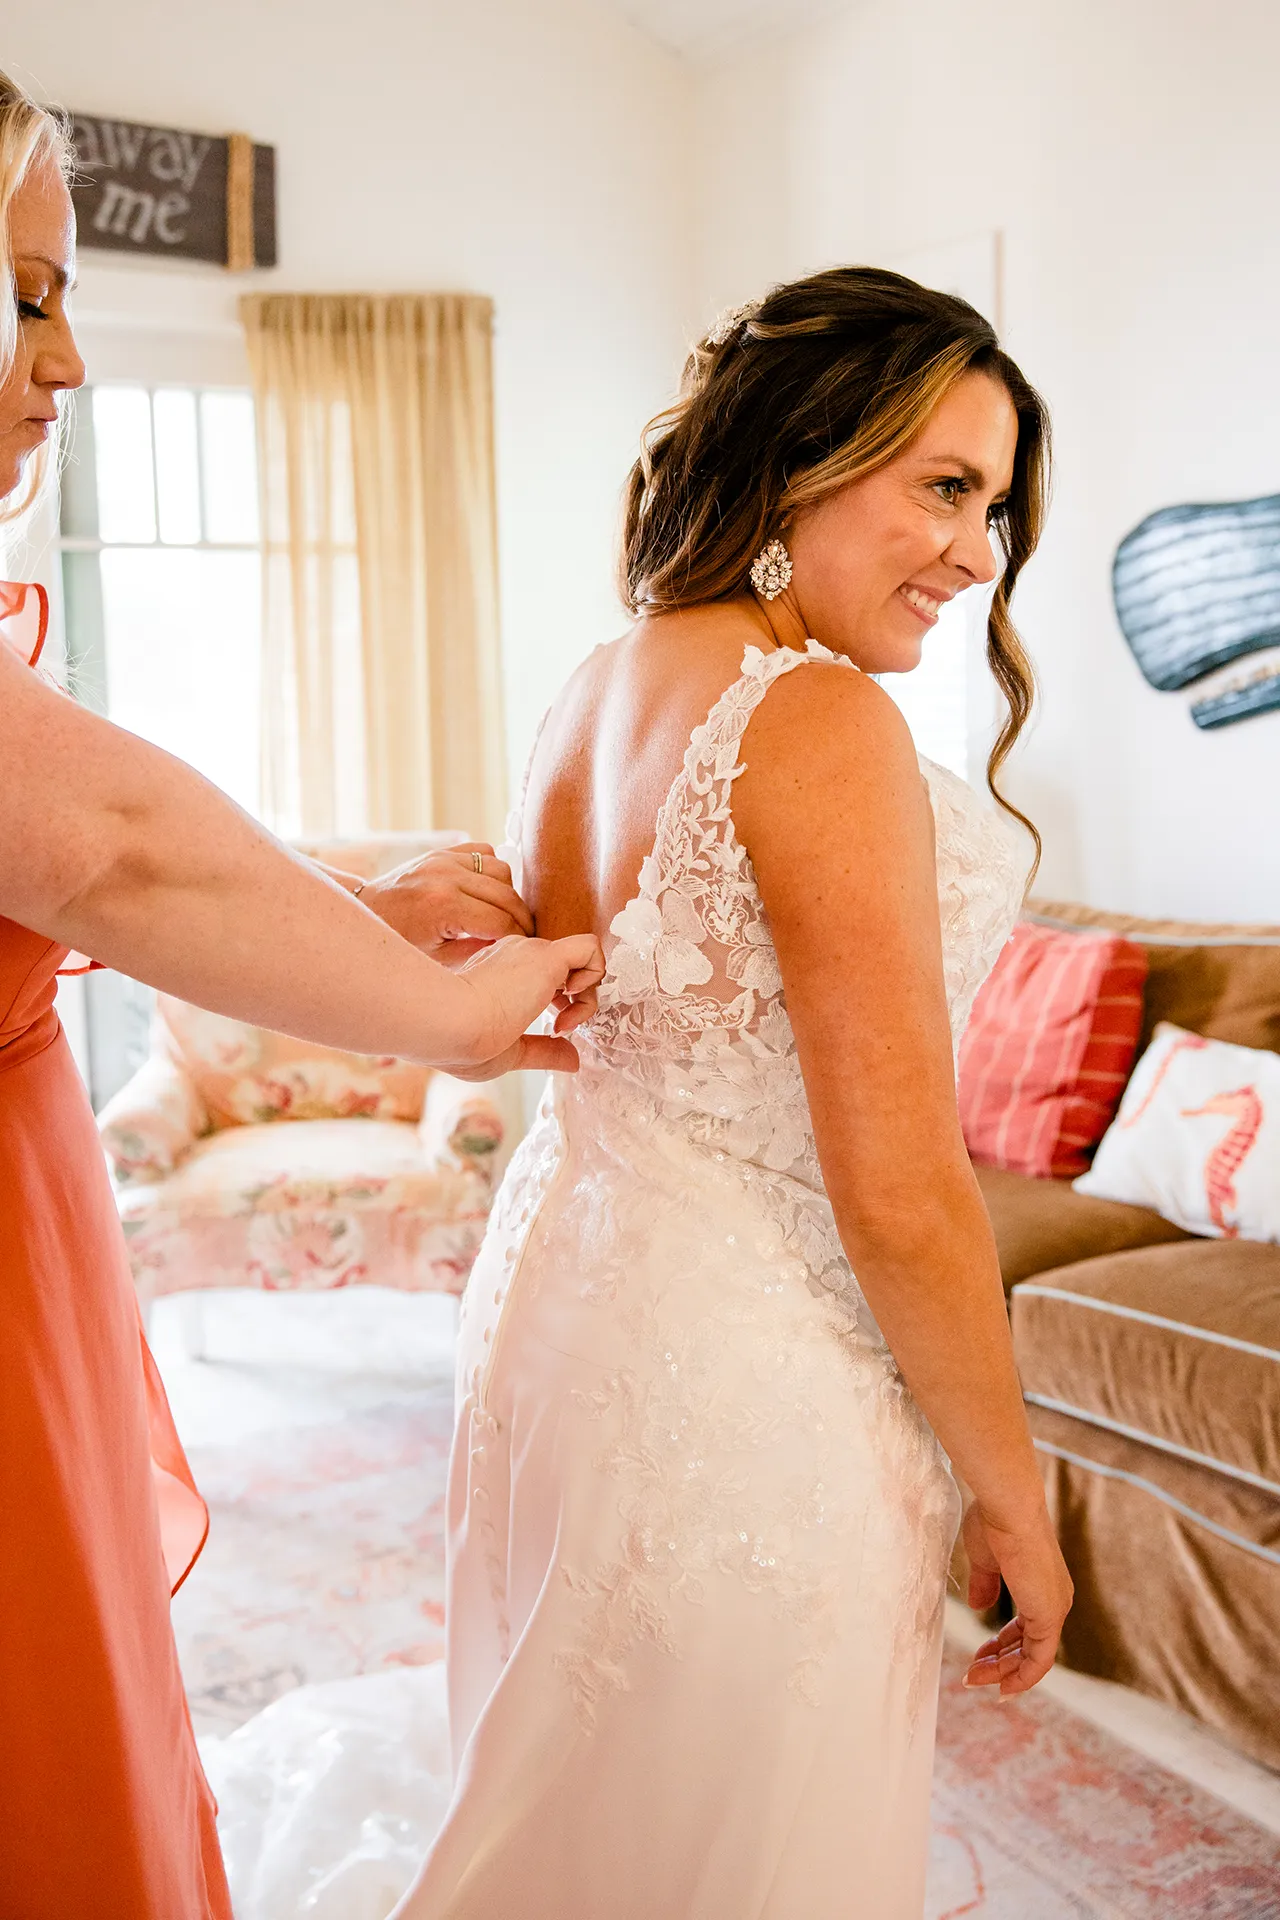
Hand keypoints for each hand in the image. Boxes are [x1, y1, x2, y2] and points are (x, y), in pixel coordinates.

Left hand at [360, 844, 533, 962]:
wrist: (367, 913)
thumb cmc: (399, 944)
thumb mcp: (437, 960)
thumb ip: (478, 951)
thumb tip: (513, 945)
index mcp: (443, 907)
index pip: (501, 922)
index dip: (519, 938)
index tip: (525, 949)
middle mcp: (445, 876)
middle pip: (507, 896)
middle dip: (521, 919)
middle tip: (525, 936)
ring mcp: (443, 859)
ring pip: (501, 870)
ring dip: (509, 894)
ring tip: (504, 914)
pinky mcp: (441, 851)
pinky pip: (485, 852)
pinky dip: (492, 872)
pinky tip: (486, 892)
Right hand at [444, 932, 605, 1078]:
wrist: (447, 1026)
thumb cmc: (461, 1044)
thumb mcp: (510, 1053)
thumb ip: (542, 1051)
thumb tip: (573, 1059)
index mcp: (498, 976)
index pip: (541, 978)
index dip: (556, 1006)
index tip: (549, 1032)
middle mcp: (514, 956)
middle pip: (564, 967)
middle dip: (573, 1001)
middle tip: (558, 1029)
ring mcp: (530, 952)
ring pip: (580, 957)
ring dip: (586, 995)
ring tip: (563, 1023)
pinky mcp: (546, 955)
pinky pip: (590, 948)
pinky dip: (595, 974)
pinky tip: (572, 1004)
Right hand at [960, 1499, 1073, 1697]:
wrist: (1009, 1507)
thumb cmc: (995, 1523)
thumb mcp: (986, 1560)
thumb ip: (985, 1585)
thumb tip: (979, 1607)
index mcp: (1041, 1584)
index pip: (1024, 1627)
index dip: (1002, 1645)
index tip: (979, 1657)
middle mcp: (1054, 1599)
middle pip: (1028, 1646)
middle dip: (998, 1663)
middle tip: (971, 1674)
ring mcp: (1054, 1608)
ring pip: (1033, 1656)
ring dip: (1004, 1672)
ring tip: (974, 1679)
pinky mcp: (1049, 1616)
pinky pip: (1038, 1659)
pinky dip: (1022, 1676)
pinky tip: (1002, 1687)